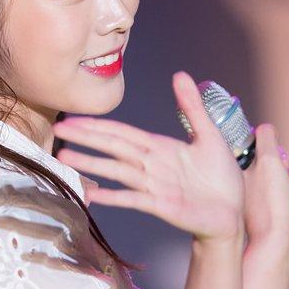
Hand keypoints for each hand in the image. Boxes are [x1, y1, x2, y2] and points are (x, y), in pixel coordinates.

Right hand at [53, 71, 244, 243]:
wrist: (231, 213)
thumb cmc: (221, 178)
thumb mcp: (210, 136)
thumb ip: (192, 108)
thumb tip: (180, 75)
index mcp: (159, 148)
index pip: (122, 133)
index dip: (98, 125)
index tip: (73, 119)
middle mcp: (151, 166)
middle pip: (113, 147)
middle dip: (85, 138)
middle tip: (57, 130)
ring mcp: (153, 187)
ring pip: (117, 171)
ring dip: (91, 163)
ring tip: (65, 157)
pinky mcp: (160, 206)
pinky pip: (132, 199)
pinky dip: (112, 196)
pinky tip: (92, 193)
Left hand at [243, 124, 288, 254]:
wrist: (275, 241)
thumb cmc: (270, 202)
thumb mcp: (269, 161)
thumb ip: (266, 140)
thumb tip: (264, 127)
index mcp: (233, 170)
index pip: (251, 145)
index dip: (268, 145)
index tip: (276, 155)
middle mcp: (241, 182)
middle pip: (268, 158)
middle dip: (284, 161)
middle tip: (286, 170)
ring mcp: (254, 195)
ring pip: (279, 173)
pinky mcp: (268, 206)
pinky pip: (284, 188)